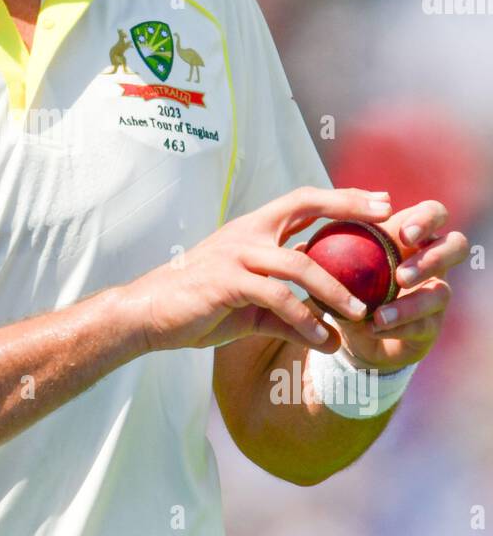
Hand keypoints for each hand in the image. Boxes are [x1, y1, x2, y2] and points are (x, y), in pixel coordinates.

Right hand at [125, 185, 399, 353]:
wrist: (148, 315)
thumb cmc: (200, 307)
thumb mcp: (251, 310)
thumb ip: (290, 315)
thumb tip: (331, 336)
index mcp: (252, 230)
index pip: (303, 200)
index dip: (342, 198)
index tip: (379, 202)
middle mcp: (247, 233)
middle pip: (304, 205)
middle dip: (348, 208)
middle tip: (386, 219)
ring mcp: (236, 254)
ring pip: (298, 262)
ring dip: (334, 289)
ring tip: (360, 312)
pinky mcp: (226, 281)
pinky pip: (276, 297)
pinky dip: (303, 319)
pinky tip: (320, 338)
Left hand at [295, 200, 469, 371]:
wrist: (356, 332)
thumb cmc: (349, 285)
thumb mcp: (339, 264)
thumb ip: (329, 248)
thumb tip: (302, 241)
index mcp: (411, 238)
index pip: (433, 214)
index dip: (426, 219)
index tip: (403, 234)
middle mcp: (431, 262)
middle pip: (457, 245)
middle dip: (434, 257)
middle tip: (401, 275)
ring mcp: (435, 295)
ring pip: (442, 292)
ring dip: (412, 302)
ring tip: (380, 314)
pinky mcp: (431, 327)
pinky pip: (424, 325)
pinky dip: (398, 326)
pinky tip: (374, 328)